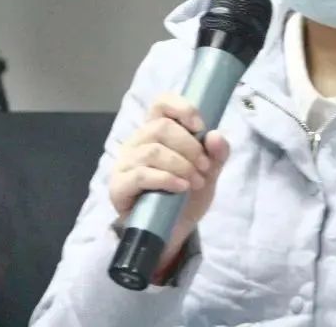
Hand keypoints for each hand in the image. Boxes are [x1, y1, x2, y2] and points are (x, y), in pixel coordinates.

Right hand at [109, 94, 230, 268]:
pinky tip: (181, 188)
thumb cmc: (186, 194)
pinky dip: (167, 179)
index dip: (181, 108)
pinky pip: (141, 174)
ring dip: (181, 165)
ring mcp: (124, 163)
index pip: (161, 103)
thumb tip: (215, 135)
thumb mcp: (209, 172)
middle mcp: (137, 142)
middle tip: (204, 166)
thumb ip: (217, 153)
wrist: (173, 231)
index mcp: (157, 131)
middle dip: (189, 146)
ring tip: (196, 182)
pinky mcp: (118, 186)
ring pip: (152, 150)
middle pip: (161, 127)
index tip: (200, 126)